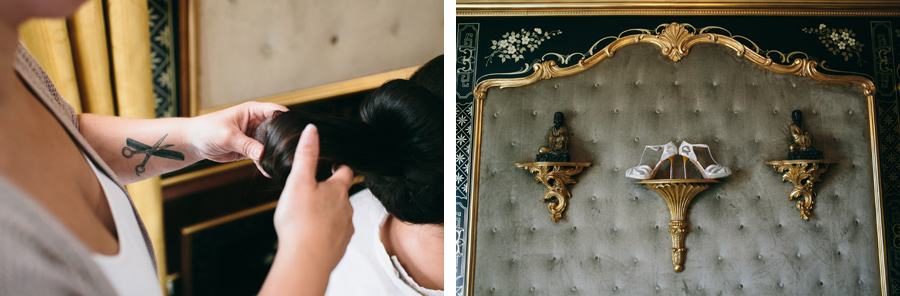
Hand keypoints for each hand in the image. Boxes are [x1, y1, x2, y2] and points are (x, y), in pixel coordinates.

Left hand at [184, 101, 286, 174]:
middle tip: (290, 151)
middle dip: (283, 140)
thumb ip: (247, 145)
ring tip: (281, 162)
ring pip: (271, 144)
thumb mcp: (228, 136)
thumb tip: (263, 154)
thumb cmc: (207, 130)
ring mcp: (254, 136)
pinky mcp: (250, 149)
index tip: (296, 131)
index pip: (276, 112)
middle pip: (277, 129)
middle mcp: (257, 122)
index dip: (287, 119)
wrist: (194, 142)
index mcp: (253, 111)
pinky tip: (268, 171)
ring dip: (274, 153)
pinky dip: (265, 163)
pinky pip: (262, 156)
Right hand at [273, 123, 354, 271]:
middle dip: (330, 191)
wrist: (306, 260)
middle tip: (315, 190)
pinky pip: (335, 236)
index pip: (345, 171)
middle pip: (342, 195)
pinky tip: (314, 235)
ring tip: (311, 215)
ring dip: (328, 213)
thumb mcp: (298, 182)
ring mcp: (346, 229)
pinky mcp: (340, 247)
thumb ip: (306, 155)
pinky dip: (326, 233)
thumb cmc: (300, 221)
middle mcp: (347, 209)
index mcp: (337, 190)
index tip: (331, 164)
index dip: (338, 166)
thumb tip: (313, 130)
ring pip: (340, 216)